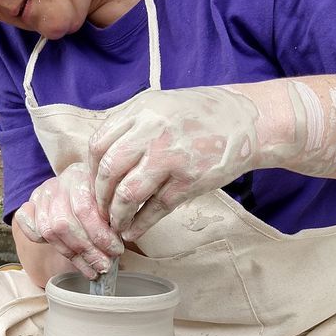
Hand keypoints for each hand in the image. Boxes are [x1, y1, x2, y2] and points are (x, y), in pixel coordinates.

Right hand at [14, 163, 123, 279]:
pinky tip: (70, 256)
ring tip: (93, 270)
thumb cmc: (102, 195)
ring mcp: (43, 194)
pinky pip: (28, 225)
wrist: (80, 182)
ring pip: (49, 230)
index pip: (84, 209)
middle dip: (87, 250)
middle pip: (64, 223)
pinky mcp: (30, 204)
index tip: (116, 251)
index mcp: (81, 175)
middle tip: (104, 265)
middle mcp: (59, 183)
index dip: (100, 235)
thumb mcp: (113, 198)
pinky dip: (42, 240)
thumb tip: (117, 248)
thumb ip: (115, 215)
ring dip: (74, 255)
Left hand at [89, 87, 262, 239]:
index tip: (92, 184)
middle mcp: (152, 132)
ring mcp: (171, 157)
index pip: (98, 145)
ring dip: (117, 215)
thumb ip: (131, 124)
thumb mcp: (160, 104)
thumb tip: (100, 154)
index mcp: (141, 111)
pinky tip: (133, 231)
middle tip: (100, 210)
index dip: (90, 171)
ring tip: (116, 224)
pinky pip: (155, 208)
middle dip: (99, 197)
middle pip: (108, 171)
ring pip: (128, 194)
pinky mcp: (189, 181)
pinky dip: (140, 224)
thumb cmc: (199, 114)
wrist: (245, 121)